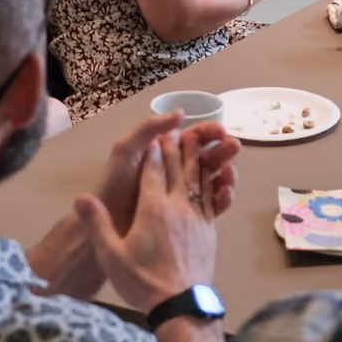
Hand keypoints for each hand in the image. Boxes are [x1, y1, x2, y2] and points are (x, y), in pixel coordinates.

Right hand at [73, 132, 217, 313]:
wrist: (180, 304)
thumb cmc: (142, 281)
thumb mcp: (111, 255)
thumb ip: (97, 224)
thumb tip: (80, 197)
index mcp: (153, 208)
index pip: (153, 171)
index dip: (153, 152)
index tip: (153, 136)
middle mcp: (178, 205)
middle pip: (178, 168)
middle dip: (175, 146)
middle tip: (175, 129)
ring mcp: (197, 215)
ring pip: (198, 177)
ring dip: (196, 157)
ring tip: (196, 141)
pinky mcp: (210, 228)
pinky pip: (213, 196)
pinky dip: (213, 180)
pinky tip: (214, 175)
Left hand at [94, 114, 241, 233]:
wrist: (106, 228)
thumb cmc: (114, 187)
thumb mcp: (126, 150)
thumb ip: (150, 128)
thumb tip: (181, 114)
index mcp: (163, 154)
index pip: (192, 138)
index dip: (208, 132)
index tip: (221, 131)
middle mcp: (175, 172)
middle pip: (207, 156)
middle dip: (223, 150)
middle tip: (235, 147)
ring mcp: (182, 195)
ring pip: (212, 180)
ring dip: (226, 173)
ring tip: (230, 174)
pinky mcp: (188, 217)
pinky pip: (211, 205)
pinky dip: (222, 198)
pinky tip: (226, 195)